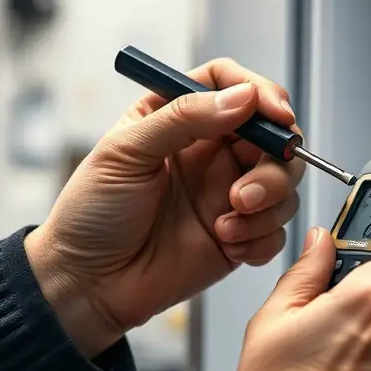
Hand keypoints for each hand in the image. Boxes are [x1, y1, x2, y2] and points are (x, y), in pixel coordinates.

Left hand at [25, 60, 303, 358]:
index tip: (275, 114)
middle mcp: (212, 153)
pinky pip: (276, 232)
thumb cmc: (92, 212)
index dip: (261, 93)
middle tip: (244, 192)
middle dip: (274, 160)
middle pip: (274, 137)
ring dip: (269, 203)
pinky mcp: (238, 237)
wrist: (87, 283)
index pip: (235, 87)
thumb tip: (243, 96)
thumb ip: (185, 118)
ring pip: (284, 184)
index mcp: (182, 119)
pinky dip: (261, 238)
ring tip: (227, 221)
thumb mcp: (127, 151)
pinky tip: (226, 244)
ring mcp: (228, 195)